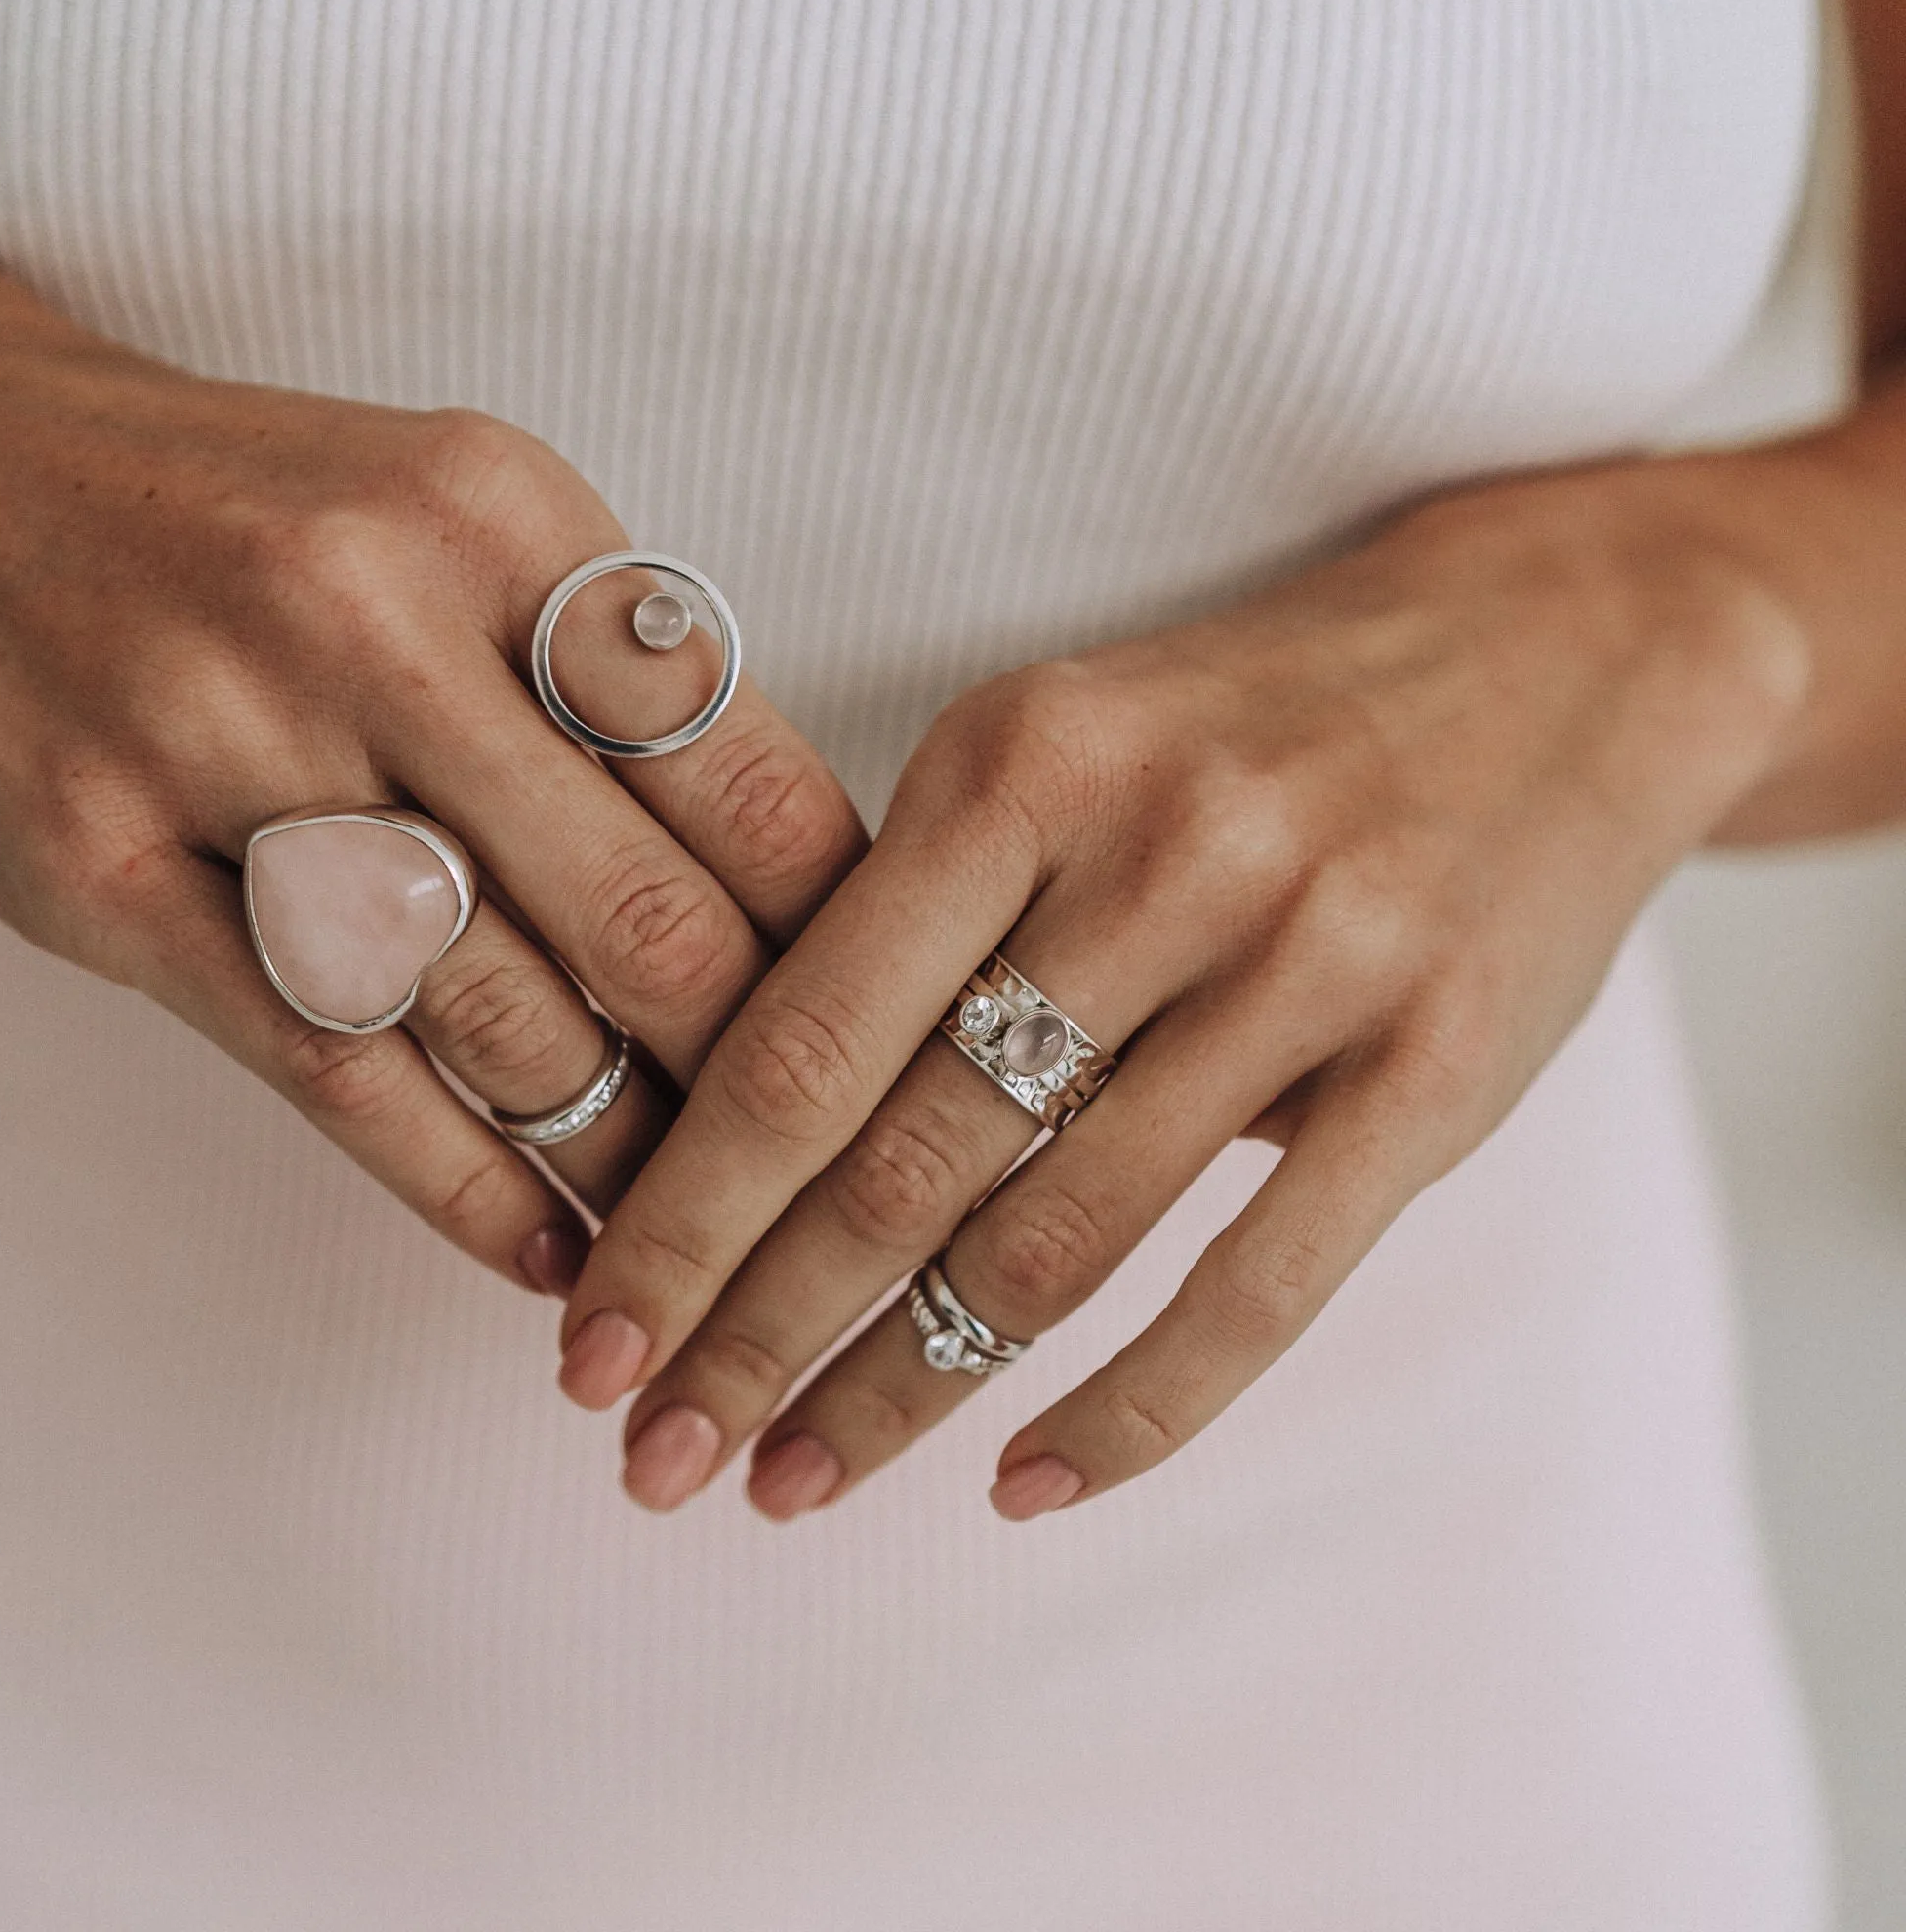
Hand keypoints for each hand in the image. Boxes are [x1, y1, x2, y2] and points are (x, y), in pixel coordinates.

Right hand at [0, 253, 862, 1293]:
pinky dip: (464, 1186)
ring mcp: (227, 748)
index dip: (844, 930)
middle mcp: (375, 623)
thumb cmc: (244, 514)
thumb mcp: (451, 521)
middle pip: (642, 911)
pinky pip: (333, 1071)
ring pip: (495, 1015)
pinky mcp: (108, 873)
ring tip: (703, 1244)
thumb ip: (607, 682)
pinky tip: (549, 1253)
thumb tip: (790, 882)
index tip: (895, 1026)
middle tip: (826, 1170)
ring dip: (625, 1160)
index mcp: (501, 519)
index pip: (743, 769)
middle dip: (758, 1074)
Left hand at [561, 467, 1808, 1514]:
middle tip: (653, 1458)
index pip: (802, 1038)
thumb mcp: (1061, 746)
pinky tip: (1023, 1485)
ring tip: (800, 1479)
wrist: (1553, 654)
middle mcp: (1159, 855)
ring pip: (1058, 1240)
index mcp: (1021, 759)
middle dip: (757, 1332)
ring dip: (905, 1389)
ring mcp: (1313, 960)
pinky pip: (1257, 1286)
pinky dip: (1130, 1411)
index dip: (681, 1218)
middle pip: (905, 1159)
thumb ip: (925, 916)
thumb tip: (742, 1137)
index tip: (588, 1349)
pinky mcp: (1439, 1066)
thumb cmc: (1251, 722)